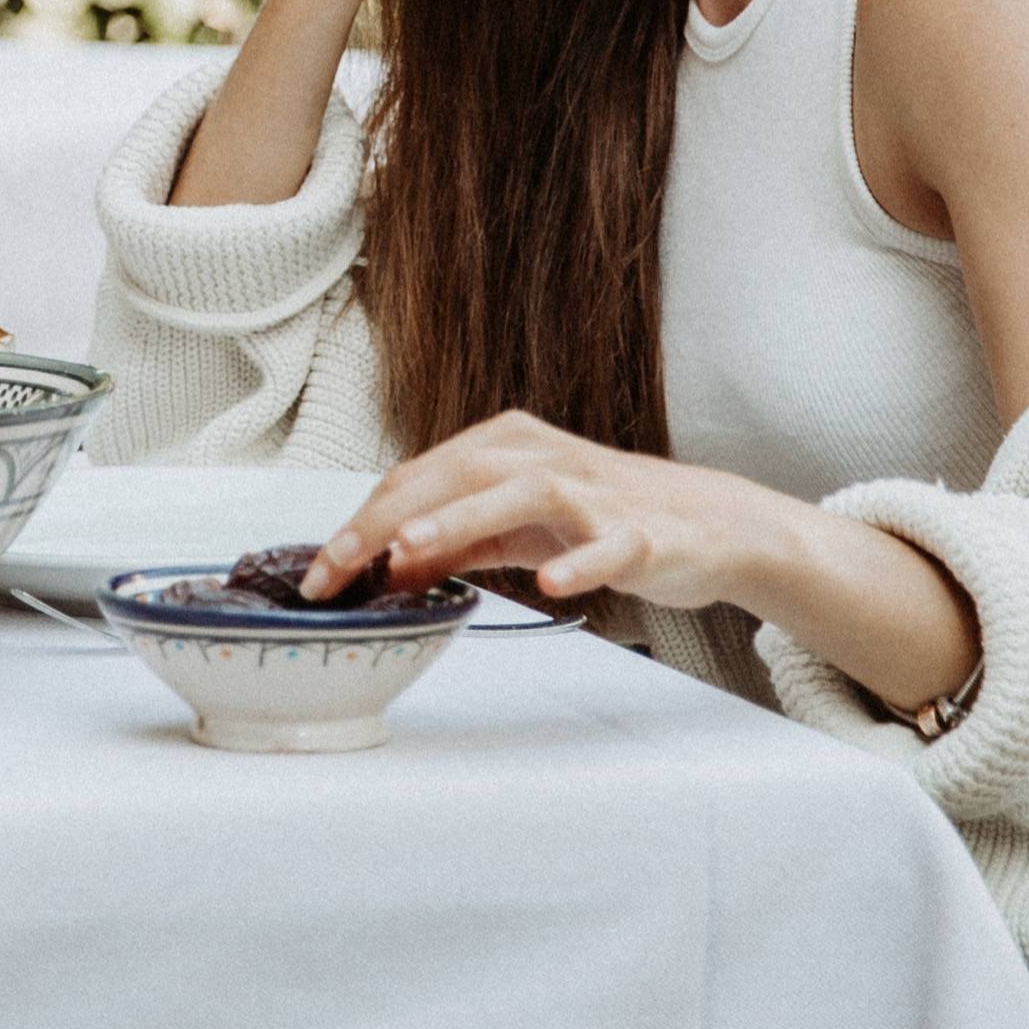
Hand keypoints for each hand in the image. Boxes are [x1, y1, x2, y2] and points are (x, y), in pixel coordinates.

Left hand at [318, 409, 819, 620]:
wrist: (708, 524)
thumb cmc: (602, 517)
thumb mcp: (513, 529)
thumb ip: (452, 545)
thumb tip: (383, 570)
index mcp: (506, 447)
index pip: (419, 476)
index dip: (363, 521)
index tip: (321, 570)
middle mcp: (544, 457)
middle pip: (456, 474)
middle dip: (388, 521)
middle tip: (339, 562)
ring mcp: (596, 493)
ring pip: (522, 493)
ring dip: (462, 519)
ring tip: (412, 551)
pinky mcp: (641, 532)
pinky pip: (609, 544)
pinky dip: (580, 561)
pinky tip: (551, 581)